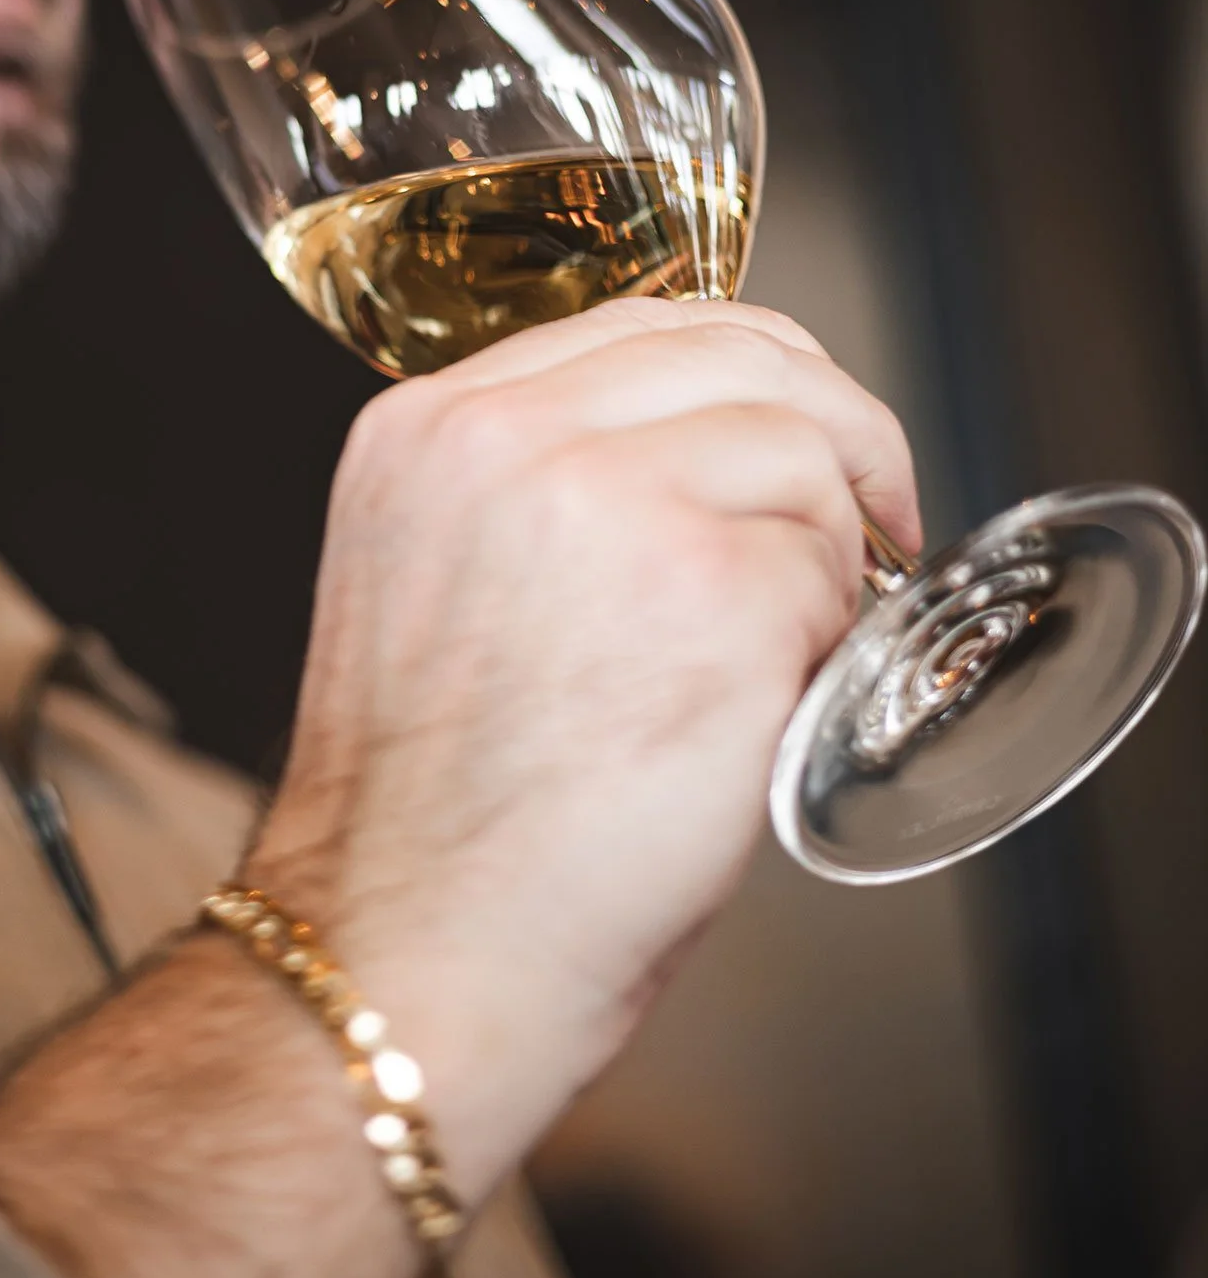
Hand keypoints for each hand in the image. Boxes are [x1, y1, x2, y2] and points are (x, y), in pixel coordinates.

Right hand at [249, 298, 918, 1202]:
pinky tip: (772, 707)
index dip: (745, 375)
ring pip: (802, 453)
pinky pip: (829, 572)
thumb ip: (533, 495)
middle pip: (742, 354)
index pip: (635, 323)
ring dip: (828, 550)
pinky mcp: (713, 594)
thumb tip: (703, 465)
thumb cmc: (428, 826)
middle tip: (873, 516)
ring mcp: (610, 504)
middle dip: (832, 433)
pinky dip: (831, 640)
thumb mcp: (433, 586)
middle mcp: (506, 438)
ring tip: (790, 648)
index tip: (790, 437)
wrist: (404, 954)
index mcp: (426, 429)